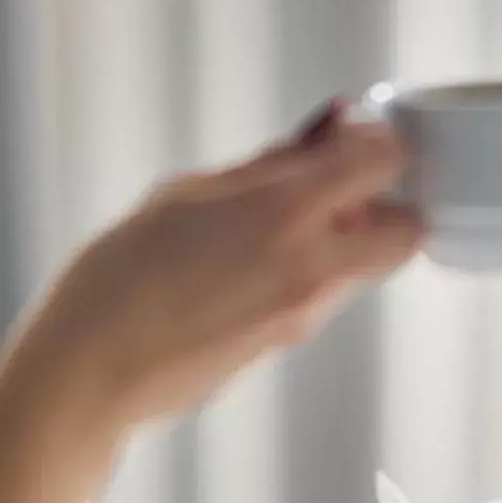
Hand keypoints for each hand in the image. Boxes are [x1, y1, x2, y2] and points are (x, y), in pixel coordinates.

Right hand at [0, 105, 422, 502]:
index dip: (376, 141)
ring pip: (368, 265)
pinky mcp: (291, 342)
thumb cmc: (120, 275)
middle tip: (333, 189)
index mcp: (287, 211)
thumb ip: (269, 164)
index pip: (385, 160)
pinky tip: (247, 267)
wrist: (93, 372)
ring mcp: (309, 311)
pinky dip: (312, 270)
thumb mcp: (187, 193)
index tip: (351, 135)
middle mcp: (315, 265)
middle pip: (408, 229)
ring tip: (267, 229)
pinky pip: (328, 293)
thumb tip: (329, 130)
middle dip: (386, 205)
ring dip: (344, 239)